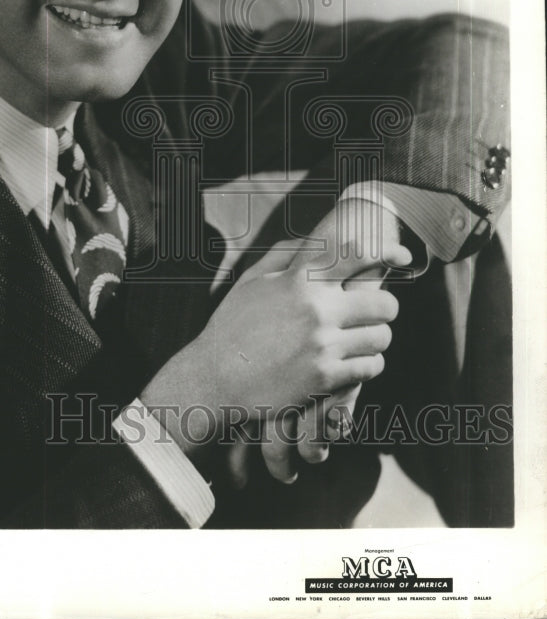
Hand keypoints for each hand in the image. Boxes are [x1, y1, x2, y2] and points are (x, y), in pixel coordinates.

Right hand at [258, 199, 409, 481]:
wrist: (213, 377)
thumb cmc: (232, 325)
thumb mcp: (252, 280)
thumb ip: (285, 255)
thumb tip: (315, 240)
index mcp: (300, 280)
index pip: (357, 254)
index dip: (388, 251)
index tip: (404, 256)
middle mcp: (317, 309)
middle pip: (384, 303)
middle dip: (384, 307)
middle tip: (372, 313)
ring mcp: (323, 345)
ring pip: (381, 338)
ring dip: (375, 338)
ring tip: (359, 340)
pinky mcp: (325, 378)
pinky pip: (370, 368)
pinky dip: (366, 365)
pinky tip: (351, 363)